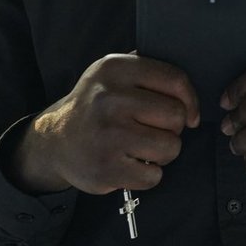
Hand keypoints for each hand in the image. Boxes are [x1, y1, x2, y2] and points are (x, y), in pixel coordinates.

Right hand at [12, 53, 197, 194]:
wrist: (55, 140)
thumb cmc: (97, 106)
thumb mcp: (114, 74)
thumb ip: (148, 72)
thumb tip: (189, 93)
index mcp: (114, 69)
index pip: (175, 80)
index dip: (190, 100)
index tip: (188, 113)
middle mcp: (109, 99)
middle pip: (176, 115)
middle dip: (173, 127)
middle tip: (153, 130)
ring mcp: (107, 135)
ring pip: (170, 146)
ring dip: (164, 152)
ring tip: (143, 147)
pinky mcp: (105, 169)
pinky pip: (154, 176)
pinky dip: (148, 174)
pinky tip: (131, 164)